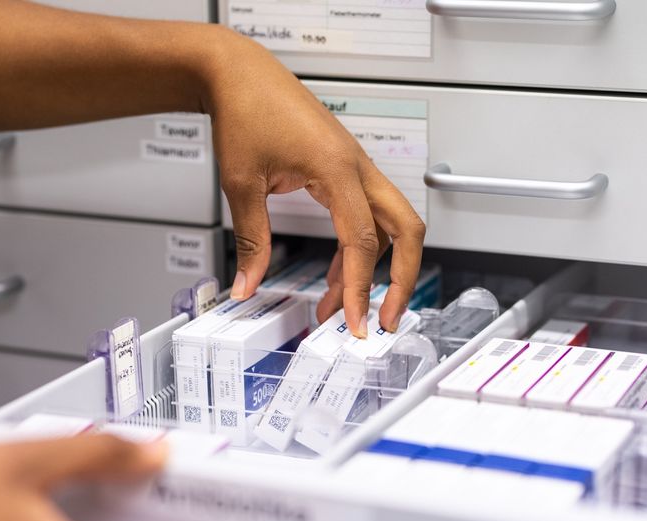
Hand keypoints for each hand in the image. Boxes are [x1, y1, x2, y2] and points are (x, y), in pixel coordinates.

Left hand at [204, 31, 425, 335]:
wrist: (240, 73)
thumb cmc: (245, 110)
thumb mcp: (242, 183)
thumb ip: (251, 240)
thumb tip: (248, 284)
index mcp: (338, 169)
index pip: (364, 241)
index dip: (362, 288)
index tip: (354, 322)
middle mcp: (357, 167)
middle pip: (407, 230)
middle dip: (402, 279)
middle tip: (382, 319)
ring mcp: (355, 167)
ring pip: (390, 225)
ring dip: (373, 269)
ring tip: (342, 307)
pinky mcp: (345, 169)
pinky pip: (366, 215)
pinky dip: (357, 249)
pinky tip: (336, 276)